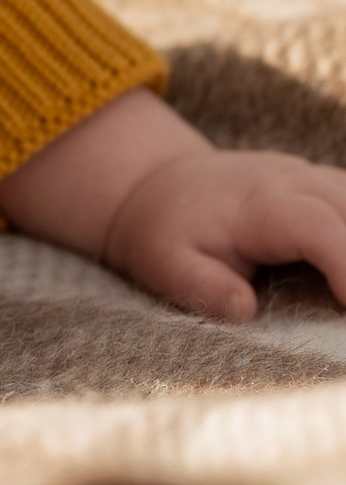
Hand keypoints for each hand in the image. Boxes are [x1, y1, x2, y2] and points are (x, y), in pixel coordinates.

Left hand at [0, 88, 345, 322]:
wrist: (157, 185)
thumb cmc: (165, 231)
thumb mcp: (166, 266)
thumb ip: (204, 288)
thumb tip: (245, 309)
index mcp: (258, 205)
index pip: (319, 226)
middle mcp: (292, 180)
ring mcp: (309, 176)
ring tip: (345, 295)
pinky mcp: (317, 183)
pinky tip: (345, 266)